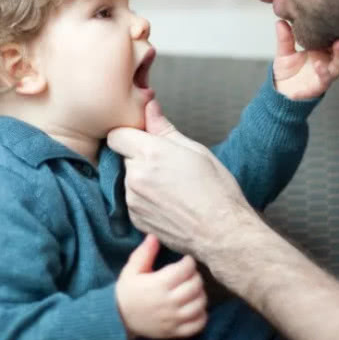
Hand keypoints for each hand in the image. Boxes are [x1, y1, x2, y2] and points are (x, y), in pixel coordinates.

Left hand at [107, 101, 252, 255]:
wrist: (222, 232)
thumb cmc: (216, 190)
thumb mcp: (195, 150)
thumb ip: (164, 128)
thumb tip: (150, 107)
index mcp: (150, 153)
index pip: (116, 135)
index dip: (129, 134)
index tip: (142, 139)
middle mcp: (136, 176)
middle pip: (123, 157)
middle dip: (138, 157)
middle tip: (166, 165)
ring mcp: (133, 200)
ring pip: (128, 180)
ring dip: (141, 179)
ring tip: (171, 187)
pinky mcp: (135, 219)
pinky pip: (132, 201)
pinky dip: (144, 199)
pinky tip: (168, 202)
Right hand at [115, 234, 207, 338]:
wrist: (118, 319)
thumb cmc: (127, 292)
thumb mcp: (131, 270)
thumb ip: (144, 253)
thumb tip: (154, 236)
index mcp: (158, 284)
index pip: (186, 269)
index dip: (189, 262)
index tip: (186, 261)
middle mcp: (169, 302)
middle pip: (195, 285)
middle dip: (195, 276)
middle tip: (189, 274)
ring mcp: (173, 319)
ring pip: (200, 304)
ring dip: (200, 294)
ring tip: (193, 290)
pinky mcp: (175, 332)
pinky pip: (198, 325)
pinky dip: (202, 315)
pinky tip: (195, 308)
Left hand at [272, 20, 338, 99]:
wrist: (280, 91)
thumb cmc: (287, 70)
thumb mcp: (284, 52)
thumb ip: (285, 38)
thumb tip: (280, 21)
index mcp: (323, 50)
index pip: (338, 38)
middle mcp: (328, 61)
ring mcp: (326, 74)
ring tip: (338, 44)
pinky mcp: (320, 86)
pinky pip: (325, 79)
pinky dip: (323, 72)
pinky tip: (318, 65)